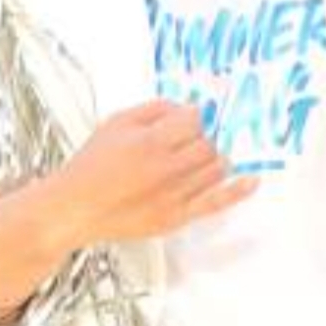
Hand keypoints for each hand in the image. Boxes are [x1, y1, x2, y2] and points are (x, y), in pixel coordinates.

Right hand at [57, 100, 257, 248]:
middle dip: (199, 139)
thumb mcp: (117, 122)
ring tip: (195, 158)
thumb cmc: (91, 167)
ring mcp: (174, 196)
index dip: (191, 117)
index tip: (187, 119)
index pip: (193, 120)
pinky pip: (216, 203)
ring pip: (214, 169)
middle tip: (185, 141)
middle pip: (207, 144)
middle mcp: (166, 170)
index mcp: (150, 142)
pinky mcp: (176, 218)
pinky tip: (251, 180)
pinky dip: (237, 190)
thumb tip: (184, 107)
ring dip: (210, 159)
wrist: (74, 208)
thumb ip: (154, 109)